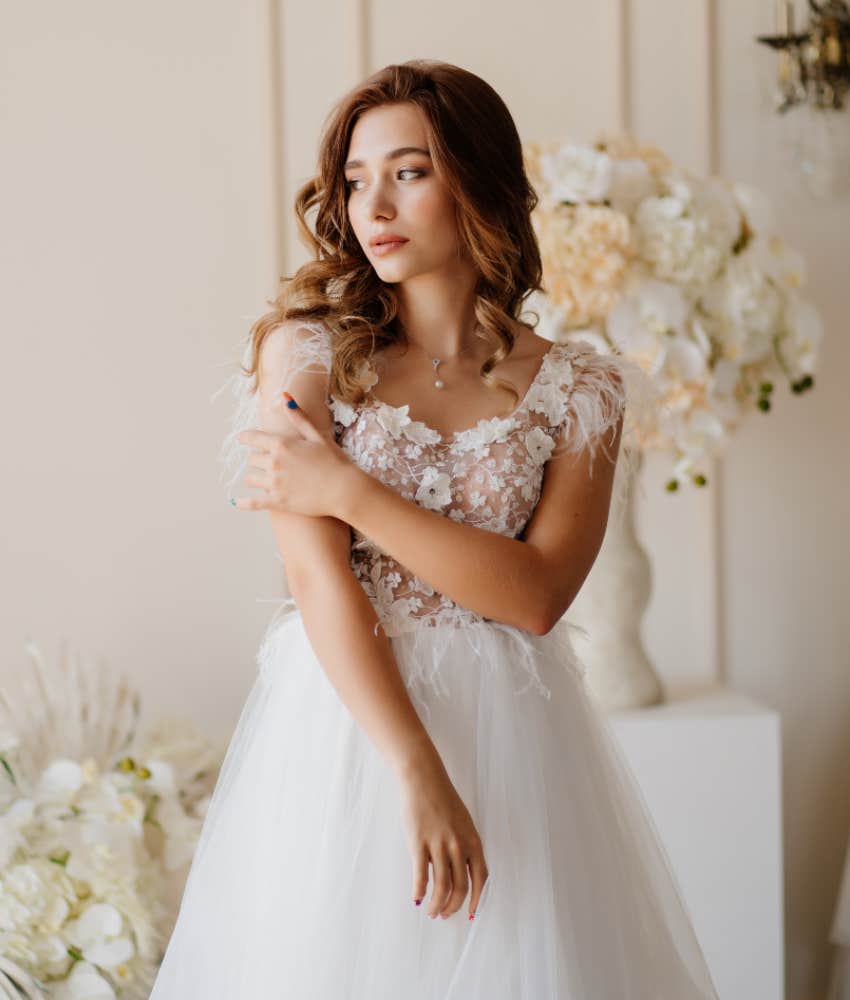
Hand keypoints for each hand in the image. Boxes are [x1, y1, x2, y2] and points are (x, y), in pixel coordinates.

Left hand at [232, 394, 354, 517]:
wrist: (344, 490)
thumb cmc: (335, 461)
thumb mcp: (317, 436)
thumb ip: (298, 417)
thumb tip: (284, 395)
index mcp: (282, 444)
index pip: (253, 438)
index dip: (245, 438)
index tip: (241, 439)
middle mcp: (274, 463)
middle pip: (251, 459)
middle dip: (257, 459)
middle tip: (266, 462)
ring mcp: (274, 483)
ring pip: (250, 478)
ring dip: (254, 477)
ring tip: (261, 479)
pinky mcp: (278, 502)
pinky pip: (253, 503)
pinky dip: (243, 503)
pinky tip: (237, 501)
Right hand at [398, 756, 488, 921]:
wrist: (423, 780)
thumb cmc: (443, 800)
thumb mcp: (463, 823)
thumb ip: (465, 847)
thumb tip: (462, 872)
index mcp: (473, 841)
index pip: (481, 879)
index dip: (476, 900)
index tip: (469, 913)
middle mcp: (458, 846)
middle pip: (460, 887)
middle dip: (453, 906)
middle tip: (444, 914)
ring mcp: (439, 845)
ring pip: (441, 886)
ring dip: (436, 905)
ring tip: (431, 911)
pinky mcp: (419, 843)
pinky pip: (421, 875)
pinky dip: (419, 891)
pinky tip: (417, 898)